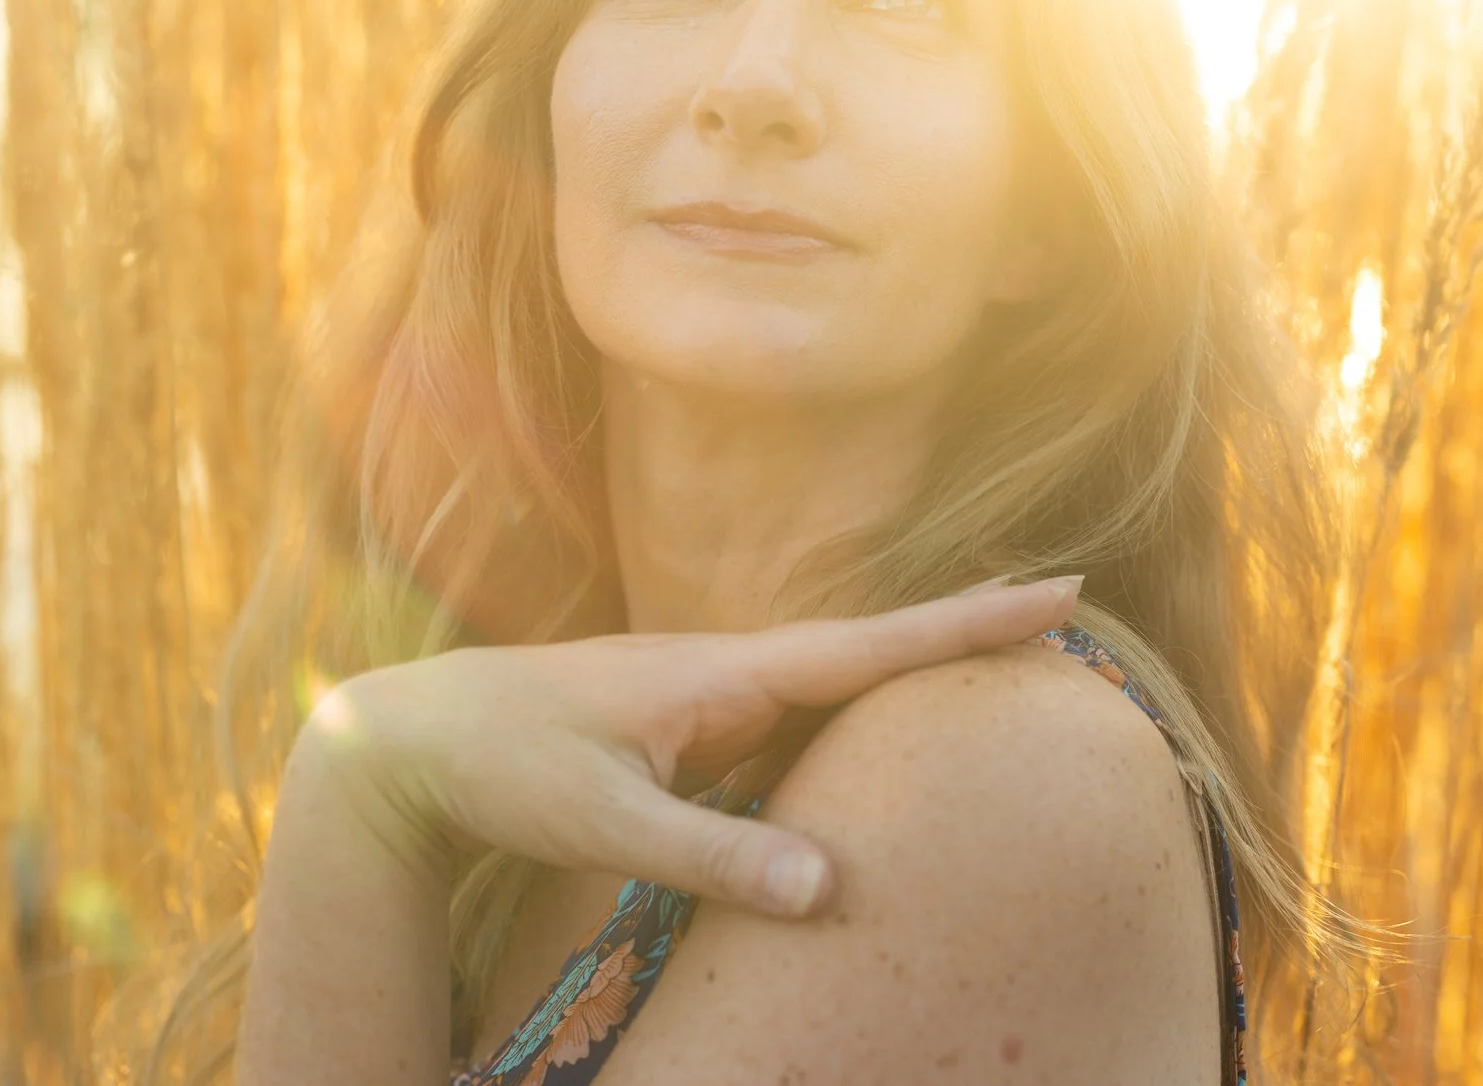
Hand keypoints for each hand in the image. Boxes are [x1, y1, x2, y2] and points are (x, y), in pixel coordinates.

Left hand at [287, 574, 1084, 918]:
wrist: (416, 735)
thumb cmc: (505, 768)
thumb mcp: (604, 822)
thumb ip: (714, 855)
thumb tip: (831, 888)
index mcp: (724, 674)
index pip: (872, 646)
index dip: (969, 625)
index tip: (1059, 592)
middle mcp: (731, 671)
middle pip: (873, 645)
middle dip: (967, 627)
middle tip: (1066, 608)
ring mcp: (713, 695)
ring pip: (839, 677)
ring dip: (919, 662)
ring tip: (1007, 654)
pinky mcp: (692, 727)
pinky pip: (800, 715)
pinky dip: (860, 708)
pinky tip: (882, 724)